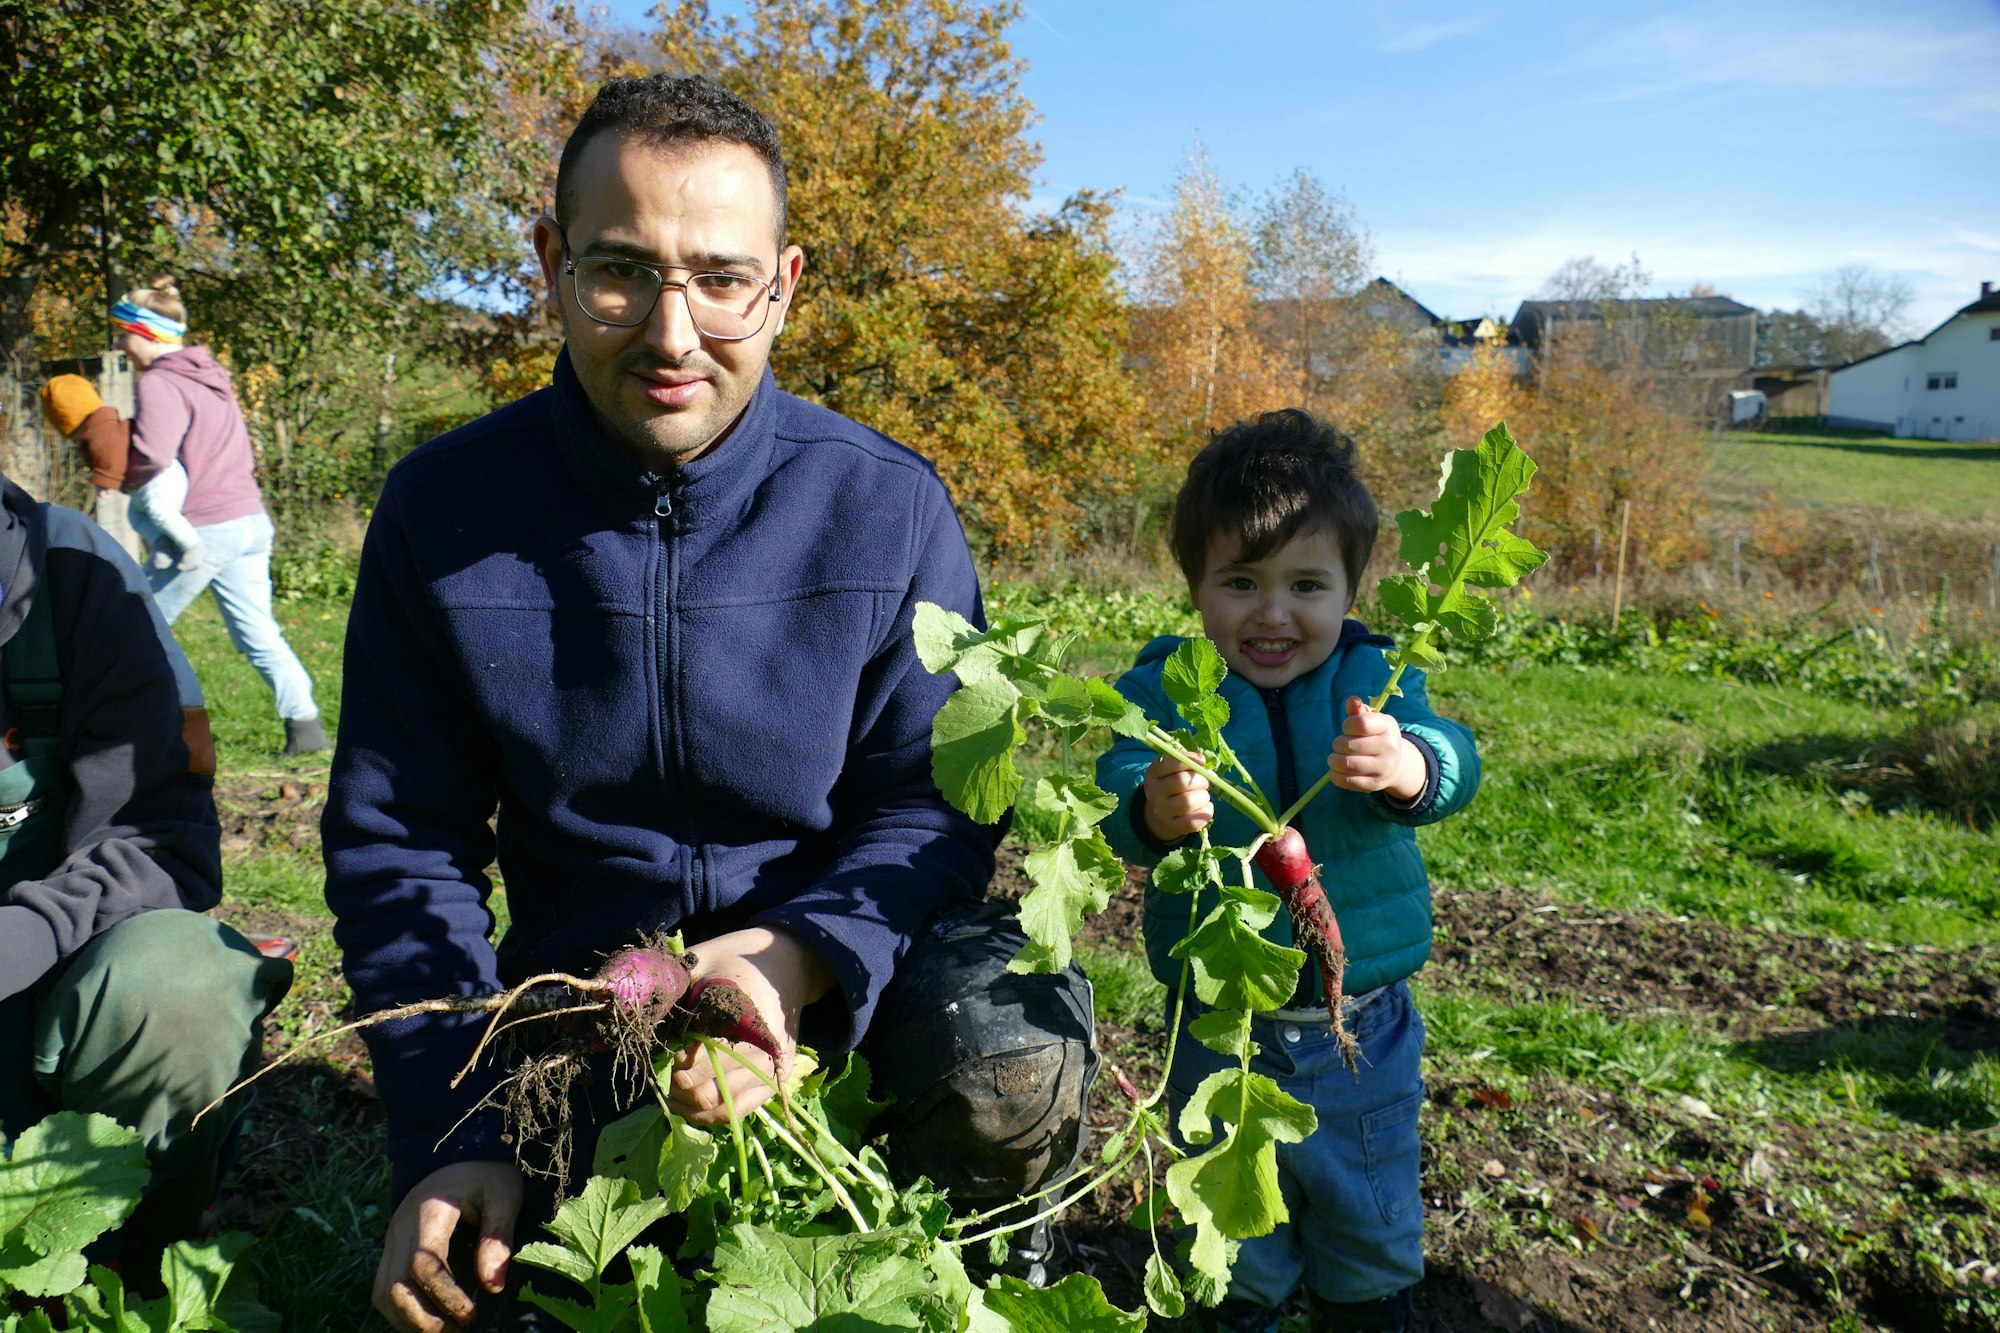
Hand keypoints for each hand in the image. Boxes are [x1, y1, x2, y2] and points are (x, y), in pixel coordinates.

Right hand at [373, 1160, 522, 1332]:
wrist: (456, 1154)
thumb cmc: (485, 1174)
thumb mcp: (504, 1193)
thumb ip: (498, 1236)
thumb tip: (493, 1287)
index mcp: (430, 1212)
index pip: (424, 1263)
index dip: (445, 1295)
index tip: (471, 1313)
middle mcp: (401, 1229)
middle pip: (394, 1286)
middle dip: (423, 1318)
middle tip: (458, 1329)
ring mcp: (392, 1241)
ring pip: (383, 1293)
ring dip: (409, 1320)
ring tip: (445, 1329)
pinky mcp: (392, 1251)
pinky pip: (384, 1290)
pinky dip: (402, 1312)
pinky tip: (429, 1319)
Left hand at [666, 926, 831, 1124]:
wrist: (788, 963)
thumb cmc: (736, 959)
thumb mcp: (702, 958)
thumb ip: (672, 981)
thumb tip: (632, 1007)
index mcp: (747, 1012)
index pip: (701, 1057)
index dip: (673, 1062)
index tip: (661, 1054)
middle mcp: (766, 1046)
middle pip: (707, 1089)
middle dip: (676, 1085)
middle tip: (662, 1072)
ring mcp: (775, 1066)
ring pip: (720, 1107)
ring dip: (687, 1105)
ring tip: (669, 1090)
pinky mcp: (778, 1079)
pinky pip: (738, 1112)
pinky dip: (708, 1115)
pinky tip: (688, 1103)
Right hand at [1142, 751, 1213, 841]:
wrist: (1161, 813)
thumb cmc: (1174, 787)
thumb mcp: (1174, 772)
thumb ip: (1190, 766)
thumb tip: (1209, 770)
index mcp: (1154, 773)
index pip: (1171, 763)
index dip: (1190, 760)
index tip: (1202, 761)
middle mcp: (1154, 792)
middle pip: (1182, 782)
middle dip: (1201, 780)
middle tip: (1206, 783)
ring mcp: (1162, 811)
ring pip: (1188, 802)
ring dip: (1204, 797)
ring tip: (1204, 796)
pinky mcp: (1172, 826)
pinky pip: (1193, 821)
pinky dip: (1206, 812)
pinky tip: (1206, 807)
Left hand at [1327, 697, 1425, 800]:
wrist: (1396, 764)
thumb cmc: (1376, 737)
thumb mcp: (1372, 721)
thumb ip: (1358, 711)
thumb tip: (1352, 700)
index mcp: (1388, 726)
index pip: (1361, 723)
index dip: (1347, 725)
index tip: (1347, 728)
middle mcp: (1390, 747)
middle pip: (1350, 745)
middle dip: (1338, 744)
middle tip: (1339, 745)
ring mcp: (1383, 768)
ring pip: (1347, 764)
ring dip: (1334, 760)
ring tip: (1334, 758)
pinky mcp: (1374, 784)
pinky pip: (1347, 781)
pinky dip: (1335, 775)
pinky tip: (1336, 770)